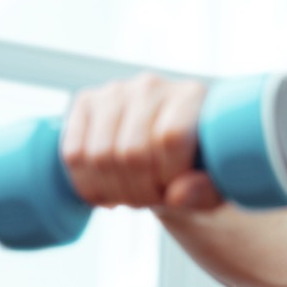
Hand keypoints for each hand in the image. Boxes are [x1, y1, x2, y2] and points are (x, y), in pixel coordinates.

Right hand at [60, 73, 220, 210]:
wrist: (167, 157)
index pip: (170, 138)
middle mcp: (152, 85)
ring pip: (100, 155)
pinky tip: (106, 192)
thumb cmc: (196, 171)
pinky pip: (73, 153)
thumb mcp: (213, 188)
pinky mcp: (86, 103)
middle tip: (149, 200)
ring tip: (131, 197)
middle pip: (132, 152)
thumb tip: (177, 195)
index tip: (174, 193)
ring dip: (114, 191)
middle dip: (140, 192)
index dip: (168, 178)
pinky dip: (87, 185)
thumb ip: (204, 193)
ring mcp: (115, 91)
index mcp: (192, 96)